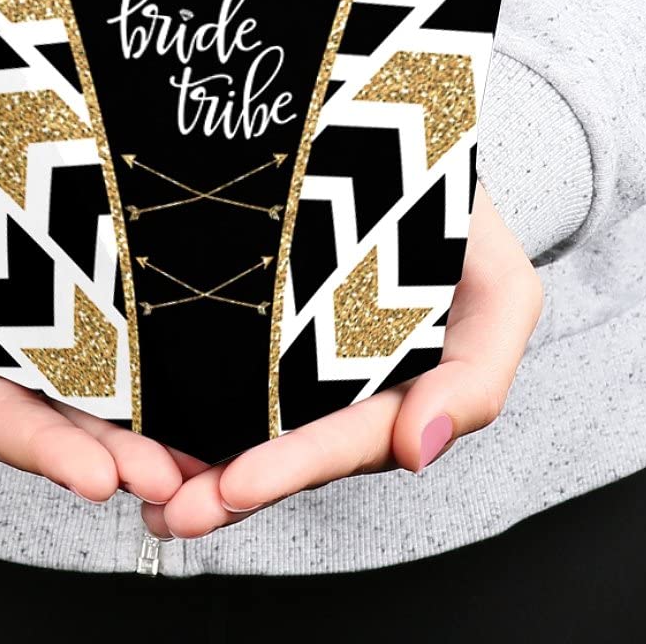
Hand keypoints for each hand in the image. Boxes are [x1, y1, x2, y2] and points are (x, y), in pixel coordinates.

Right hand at [0, 177, 191, 503]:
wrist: (33, 131)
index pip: (13, 424)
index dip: (51, 453)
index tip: (95, 477)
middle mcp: (44, 372)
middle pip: (79, 432)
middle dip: (119, 460)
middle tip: (161, 478)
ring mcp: (99, 348)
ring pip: (126, 411)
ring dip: (158, 443)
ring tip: (194, 465)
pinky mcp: (144, 320)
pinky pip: (164, 362)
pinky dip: (185, 397)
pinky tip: (216, 421)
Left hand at [141, 180, 543, 538]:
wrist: (399, 133)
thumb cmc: (454, 209)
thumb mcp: (501, 287)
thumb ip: (476, 377)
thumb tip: (417, 452)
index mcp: (404, 389)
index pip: (354, 436)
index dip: (300, 462)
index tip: (238, 484)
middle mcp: (348, 382)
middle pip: (291, 445)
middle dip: (234, 484)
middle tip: (176, 511)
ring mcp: (300, 352)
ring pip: (251, 419)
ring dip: (200, 462)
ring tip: (150, 490)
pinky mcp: (256, 317)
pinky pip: (221, 365)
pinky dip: (184, 403)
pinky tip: (145, 433)